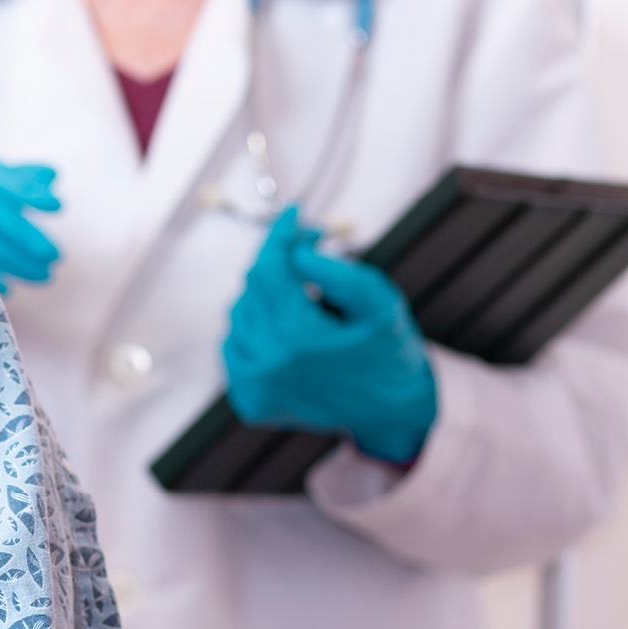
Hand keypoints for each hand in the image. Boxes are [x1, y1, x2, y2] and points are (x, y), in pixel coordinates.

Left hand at [224, 207, 437, 463]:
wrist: (392, 413)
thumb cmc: (389, 352)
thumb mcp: (380, 304)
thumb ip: (339, 272)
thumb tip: (295, 250)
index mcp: (298, 338)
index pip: (268, 269)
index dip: (279, 235)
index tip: (293, 215)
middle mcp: (266, 364)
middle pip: (251, 289)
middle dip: (278, 263)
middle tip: (309, 252)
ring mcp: (253, 386)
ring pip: (240, 316)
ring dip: (267, 298)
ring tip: (305, 301)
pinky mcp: (249, 401)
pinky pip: (235, 347)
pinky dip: (255, 331)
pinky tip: (287, 332)